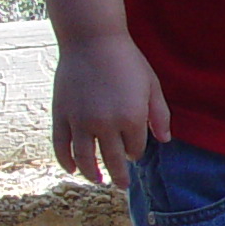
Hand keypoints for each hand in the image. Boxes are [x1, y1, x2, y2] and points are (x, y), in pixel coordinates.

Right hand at [51, 34, 170, 187]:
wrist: (92, 40)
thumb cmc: (128, 61)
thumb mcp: (152, 85)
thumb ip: (159, 115)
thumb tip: (163, 141)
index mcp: (131, 119)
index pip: (135, 149)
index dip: (136, 152)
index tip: (134, 151)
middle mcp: (105, 124)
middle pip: (112, 160)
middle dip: (118, 175)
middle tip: (121, 185)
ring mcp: (80, 121)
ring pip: (85, 159)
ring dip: (92, 174)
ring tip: (98, 180)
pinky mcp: (61, 115)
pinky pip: (61, 146)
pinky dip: (66, 161)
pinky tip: (72, 169)